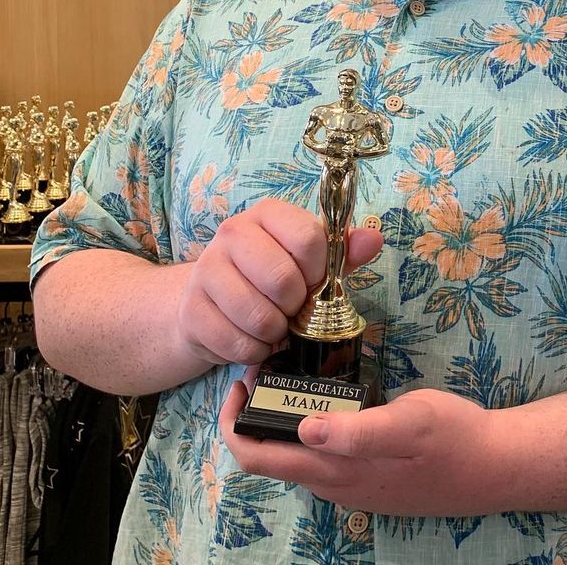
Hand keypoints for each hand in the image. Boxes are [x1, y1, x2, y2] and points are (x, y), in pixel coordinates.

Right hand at [174, 197, 382, 368]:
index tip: (314, 282)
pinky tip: (252, 341)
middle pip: (283, 279)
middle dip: (296, 306)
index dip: (319, 270)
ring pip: (259, 316)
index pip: (308, 238)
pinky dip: (253, 352)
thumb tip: (374, 239)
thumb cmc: (268, 278)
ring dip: (275, 333)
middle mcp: (233, 233)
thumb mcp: (307, 261)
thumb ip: (342, 252)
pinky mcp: (191, 310)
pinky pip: (237, 344)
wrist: (209, 304)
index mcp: (268, 214)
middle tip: (291, 309)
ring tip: (273, 326)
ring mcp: (206, 270)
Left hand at [220, 383, 499, 516]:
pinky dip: (306, 424)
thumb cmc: (454, 438)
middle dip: (254, 413)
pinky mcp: (366, 474)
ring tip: (291, 369)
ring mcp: (349, 483)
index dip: (235, 422)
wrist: (495, 466)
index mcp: (334, 471)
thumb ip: (357, 432)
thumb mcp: (411, 424)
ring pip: (293, 455)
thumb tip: (303, 430)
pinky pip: (319, 454)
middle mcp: (332, 484)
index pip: (257, 459)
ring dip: (280, 417)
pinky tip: (328, 392)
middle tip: (266, 363)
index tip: (242, 378)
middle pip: (269, 456)